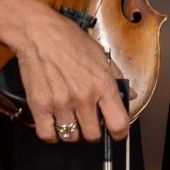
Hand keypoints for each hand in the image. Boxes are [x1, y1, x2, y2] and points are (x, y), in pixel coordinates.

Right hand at [10, 1, 130, 144]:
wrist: (38, 32)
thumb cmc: (70, 40)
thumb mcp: (101, 55)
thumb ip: (117, 78)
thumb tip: (131, 95)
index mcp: (103, 85)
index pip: (119, 124)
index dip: (119, 133)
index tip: (115, 132)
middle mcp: (83, 97)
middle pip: (93, 136)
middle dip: (93, 132)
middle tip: (88, 122)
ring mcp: (60, 103)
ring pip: (70, 137)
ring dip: (72, 132)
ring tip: (70, 120)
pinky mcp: (39, 106)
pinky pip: (47, 134)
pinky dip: (51, 134)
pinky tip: (54, 123)